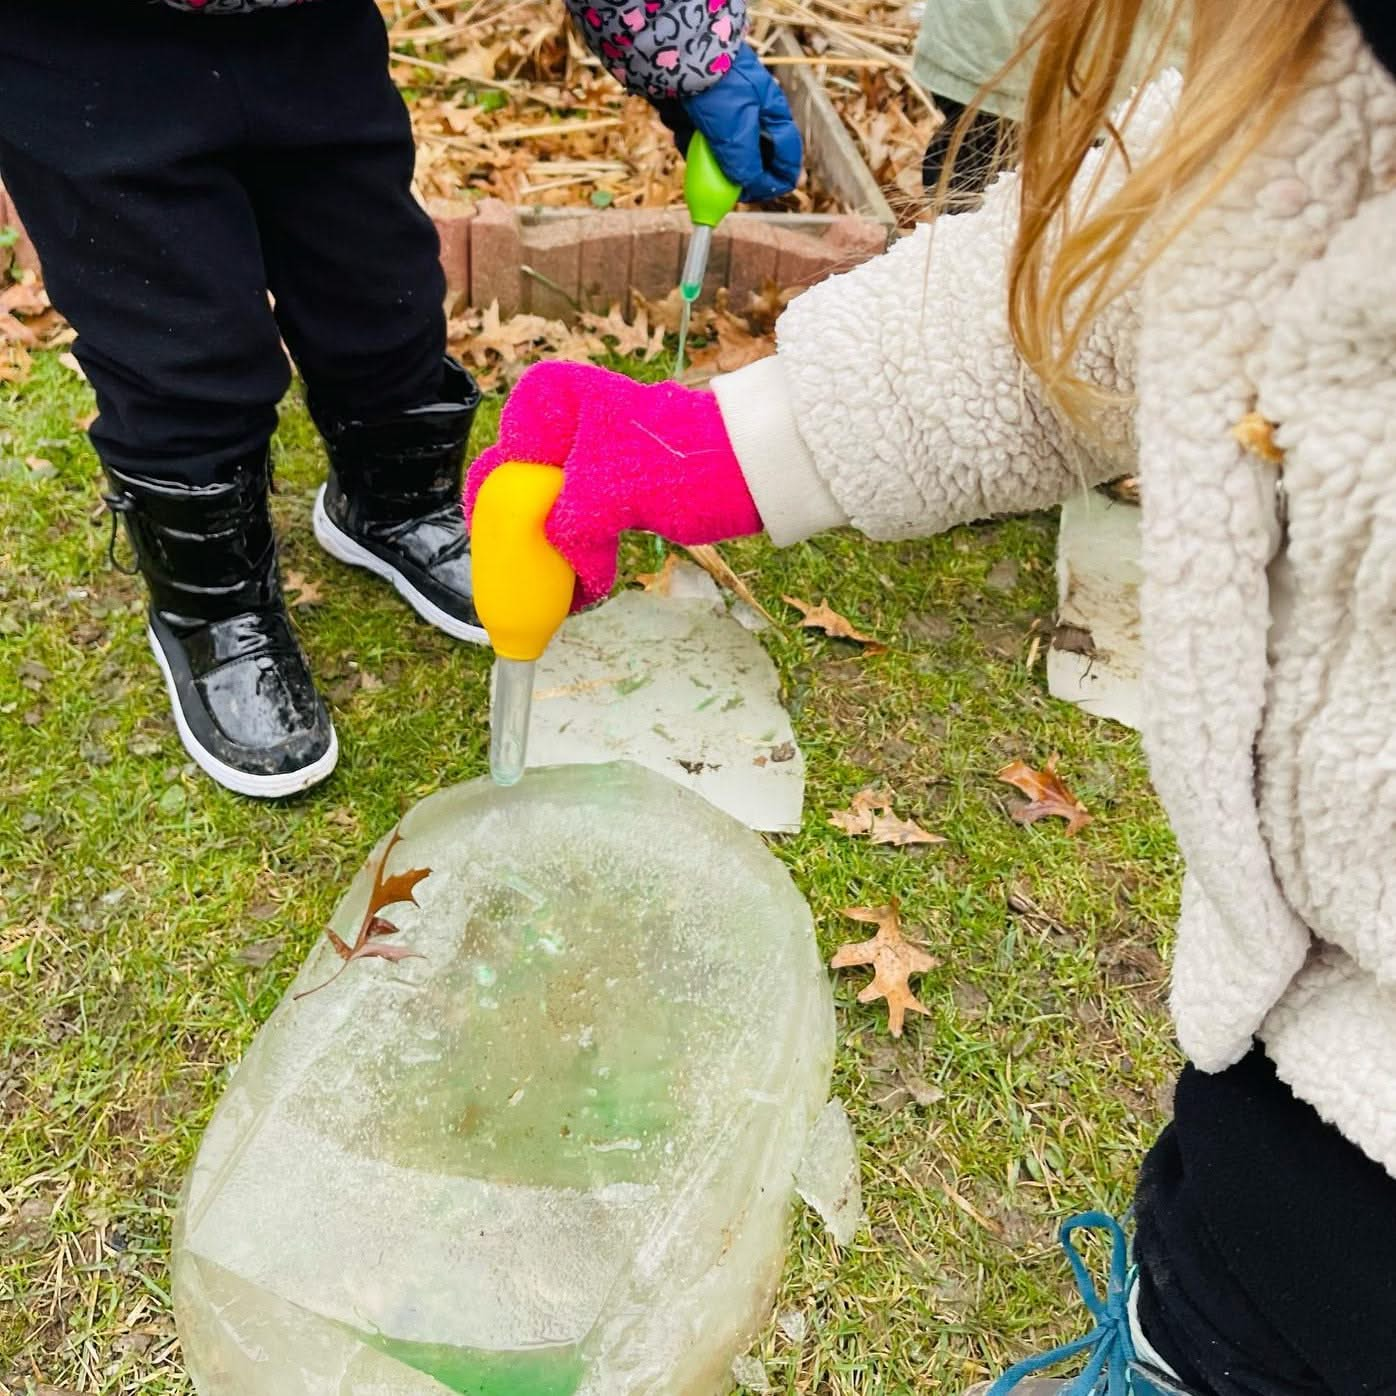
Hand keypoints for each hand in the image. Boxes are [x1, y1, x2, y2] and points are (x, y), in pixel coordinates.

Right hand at [464, 362, 761, 609]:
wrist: (751, 468)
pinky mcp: (609, 494)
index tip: (501, 555)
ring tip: (556, 597)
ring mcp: (584, 461)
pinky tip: (582, 593)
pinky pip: (575, 533)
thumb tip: (564, 586)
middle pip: (516, 495)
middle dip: (521, 545)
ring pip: (546, 519)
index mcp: (548, 401)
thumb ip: (566, 530)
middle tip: (522, 587)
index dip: (494, 512)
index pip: (499, 462)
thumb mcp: (607, 492)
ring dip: (550, 560)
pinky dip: (577, 563)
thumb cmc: (681, 460)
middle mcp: (559, 425)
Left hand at [658, 45, 802, 202]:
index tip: (761, 195)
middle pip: (754, 161)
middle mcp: (752, 117)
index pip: (787, 156)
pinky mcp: (701, 117)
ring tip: (700, 145)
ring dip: (711, 160)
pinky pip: (700, 146)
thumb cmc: (717, 87)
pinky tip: (684, 131)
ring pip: (724, 157)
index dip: (777, 179)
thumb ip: (748, 165)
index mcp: (773, 114)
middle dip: (739, 174)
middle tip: (729, 187)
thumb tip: (751, 187)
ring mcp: (725, 117)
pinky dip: (692, 145)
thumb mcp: (738, 131)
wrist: (677, 53)